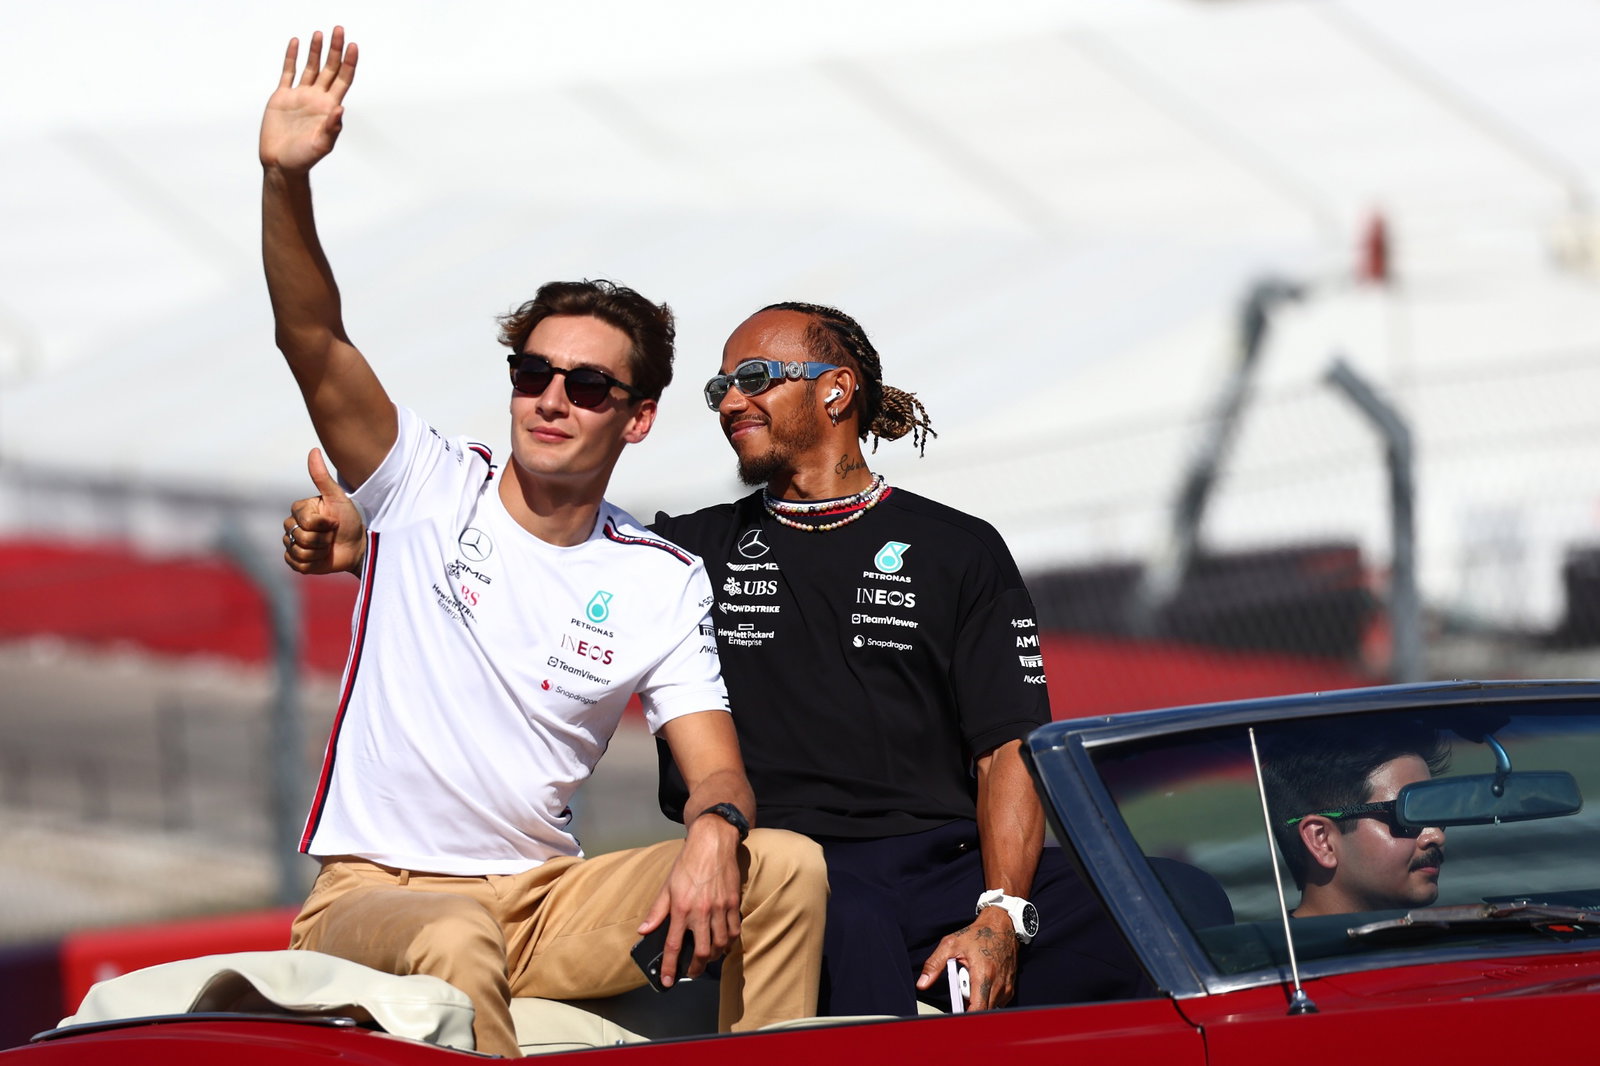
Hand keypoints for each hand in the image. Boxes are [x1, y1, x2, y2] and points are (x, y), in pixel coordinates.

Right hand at [260, 27, 357, 171]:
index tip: (353, 45)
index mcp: (328, 107)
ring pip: (310, 67)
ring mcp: (300, 96)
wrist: (280, 164)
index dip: (349, 63)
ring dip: (315, 50)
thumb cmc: (303, 159)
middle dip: (335, 50)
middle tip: (339, 30)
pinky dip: (292, 57)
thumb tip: (340, 109)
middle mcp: (316, 98)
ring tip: (319, 33)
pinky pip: (288, 72)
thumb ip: (332, 128)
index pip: (343, 79)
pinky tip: (296, 43)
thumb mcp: (321, 145)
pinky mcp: (282, 97)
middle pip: (329, 68)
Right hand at [283, 447, 366, 573]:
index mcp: (299, 509)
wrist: (356, 545)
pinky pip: (296, 564)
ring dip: (319, 551)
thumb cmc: (348, 519)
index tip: (334, 521)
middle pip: (300, 537)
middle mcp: (292, 525)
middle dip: (322, 539)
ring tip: (327, 546)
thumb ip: (322, 477)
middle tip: (332, 535)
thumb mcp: (338, 497)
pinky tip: (321, 557)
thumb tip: (313, 450)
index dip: (324, 524)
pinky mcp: (295, 560)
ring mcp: (292, 543)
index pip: (305, 521)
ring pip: (298, 551)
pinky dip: (312, 563)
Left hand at [635, 815, 742, 986]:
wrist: (713, 843)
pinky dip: (729, 942)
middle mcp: (701, 911)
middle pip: (701, 952)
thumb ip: (657, 911)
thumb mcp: (667, 885)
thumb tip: (644, 930)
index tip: (667, 981)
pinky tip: (723, 943)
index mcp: (681, 908)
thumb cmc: (688, 863)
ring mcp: (720, 908)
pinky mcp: (734, 903)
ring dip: (712, 957)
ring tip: (706, 958)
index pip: (673, 945)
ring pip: (720, 945)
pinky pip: (734, 931)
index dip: (669, 967)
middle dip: (695, 968)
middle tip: (690, 972)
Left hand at [915, 906, 1018, 1010]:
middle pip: (983, 1010)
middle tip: (961, 989)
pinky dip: (988, 997)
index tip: (956, 1016)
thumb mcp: (950, 944)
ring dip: (979, 1001)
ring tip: (972, 981)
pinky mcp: (1010, 987)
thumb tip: (923, 983)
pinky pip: (998, 1001)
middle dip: (970, 1006)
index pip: (977, 1008)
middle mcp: (998, 983)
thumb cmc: (978, 934)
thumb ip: (934, 964)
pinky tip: (981, 983)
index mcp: (983, 974)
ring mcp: (1006, 986)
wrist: (1002, 925)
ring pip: (991, 1007)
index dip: (966, 1016)